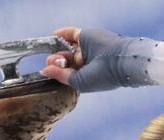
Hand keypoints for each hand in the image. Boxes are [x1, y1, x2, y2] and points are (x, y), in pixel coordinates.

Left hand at [40, 26, 155, 92]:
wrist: (119, 61)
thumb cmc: (102, 77)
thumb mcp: (78, 81)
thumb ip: (60, 76)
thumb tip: (44, 71)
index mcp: (86, 76)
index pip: (67, 73)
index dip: (57, 72)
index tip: (48, 70)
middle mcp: (86, 63)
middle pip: (65, 61)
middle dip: (56, 62)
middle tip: (53, 62)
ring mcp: (86, 49)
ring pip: (67, 48)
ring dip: (58, 51)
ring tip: (53, 55)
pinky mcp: (86, 36)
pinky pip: (71, 34)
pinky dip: (61, 34)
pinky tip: (54, 35)